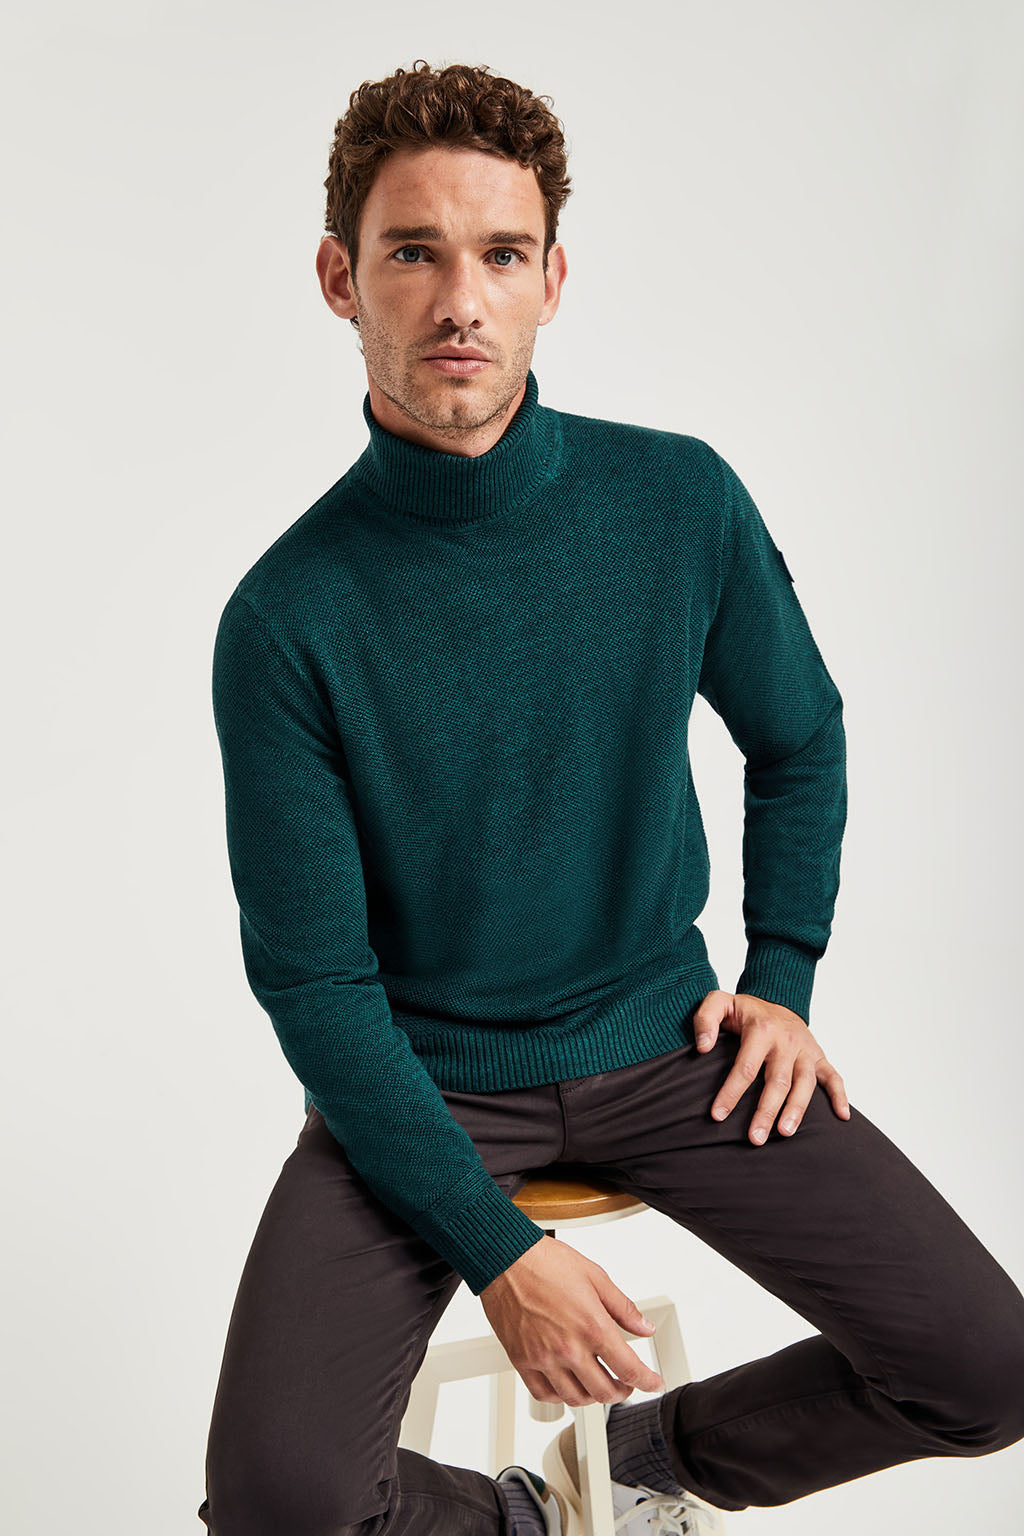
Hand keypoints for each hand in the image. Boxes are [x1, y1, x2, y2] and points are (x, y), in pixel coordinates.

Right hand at [479, 1235, 666, 1407]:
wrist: (506, 1259)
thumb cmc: (545, 1262)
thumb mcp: (595, 1276)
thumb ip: (623, 1308)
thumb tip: (645, 1327)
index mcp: (591, 1326)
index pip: (629, 1369)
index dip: (648, 1382)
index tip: (654, 1384)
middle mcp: (568, 1348)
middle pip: (604, 1391)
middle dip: (622, 1391)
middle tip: (625, 1383)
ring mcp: (544, 1358)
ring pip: (575, 1398)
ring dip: (593, 1397)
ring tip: (597, 1384)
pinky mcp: (522, 1361)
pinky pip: (544, 1395)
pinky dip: (560, 1397)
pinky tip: (566, 1386)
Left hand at [692, 989, 849, 1143]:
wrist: (776, 998)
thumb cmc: (744, 1010)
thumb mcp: (719, 1003)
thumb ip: (705, 1019)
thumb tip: (702, 1047)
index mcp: (761, 1030)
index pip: (745, 1066)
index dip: (731, 1092)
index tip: (718, 1115)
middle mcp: (787, 1040)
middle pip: (778, 1081)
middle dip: (766, 1111)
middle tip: (755, 1138)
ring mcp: (805, 1049)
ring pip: (805, 1083)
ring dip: (796, 1110)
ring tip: (785, 1133)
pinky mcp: (819, 1056)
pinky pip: (833, 1076)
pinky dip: (840, 1095)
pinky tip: (842, 1117)